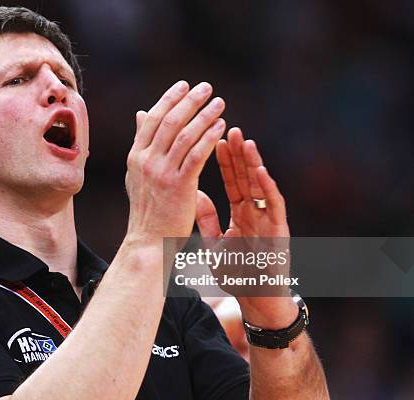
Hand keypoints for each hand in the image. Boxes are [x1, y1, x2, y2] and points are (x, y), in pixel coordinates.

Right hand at [124, 81, 225, 250]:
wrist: (148, 241)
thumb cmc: (147, 210)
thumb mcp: (137, 173)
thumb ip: (142, 143)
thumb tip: (141, 114)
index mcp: (135, 156)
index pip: (152, 119)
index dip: (169, 99)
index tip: (184, 85)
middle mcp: (146, 161)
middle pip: (169, 121)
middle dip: (189, 101)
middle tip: (206, 86)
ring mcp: (161, 172)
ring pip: (185, 134)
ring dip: (204, 115)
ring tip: (219, 102)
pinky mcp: (179, 185)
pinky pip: (197, 154)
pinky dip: (210, 136)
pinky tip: (221, 126)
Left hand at [196, 127, 297, 327]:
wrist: (257, 300)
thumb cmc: (238, 274)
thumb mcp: (215, 244)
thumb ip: (207, 218)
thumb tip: (194, 192)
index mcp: (241, 213)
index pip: (232, 181)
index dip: (224, 161)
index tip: (214, 139)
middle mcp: (256, 212)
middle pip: (246, 177)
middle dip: (238, 154)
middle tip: (228, 128)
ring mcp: (269, 220)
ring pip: (261, 186)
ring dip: (252, 163)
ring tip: (243, 140)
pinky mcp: (279, 231)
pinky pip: (274, 206)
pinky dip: (267, 188)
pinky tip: (260, 170)